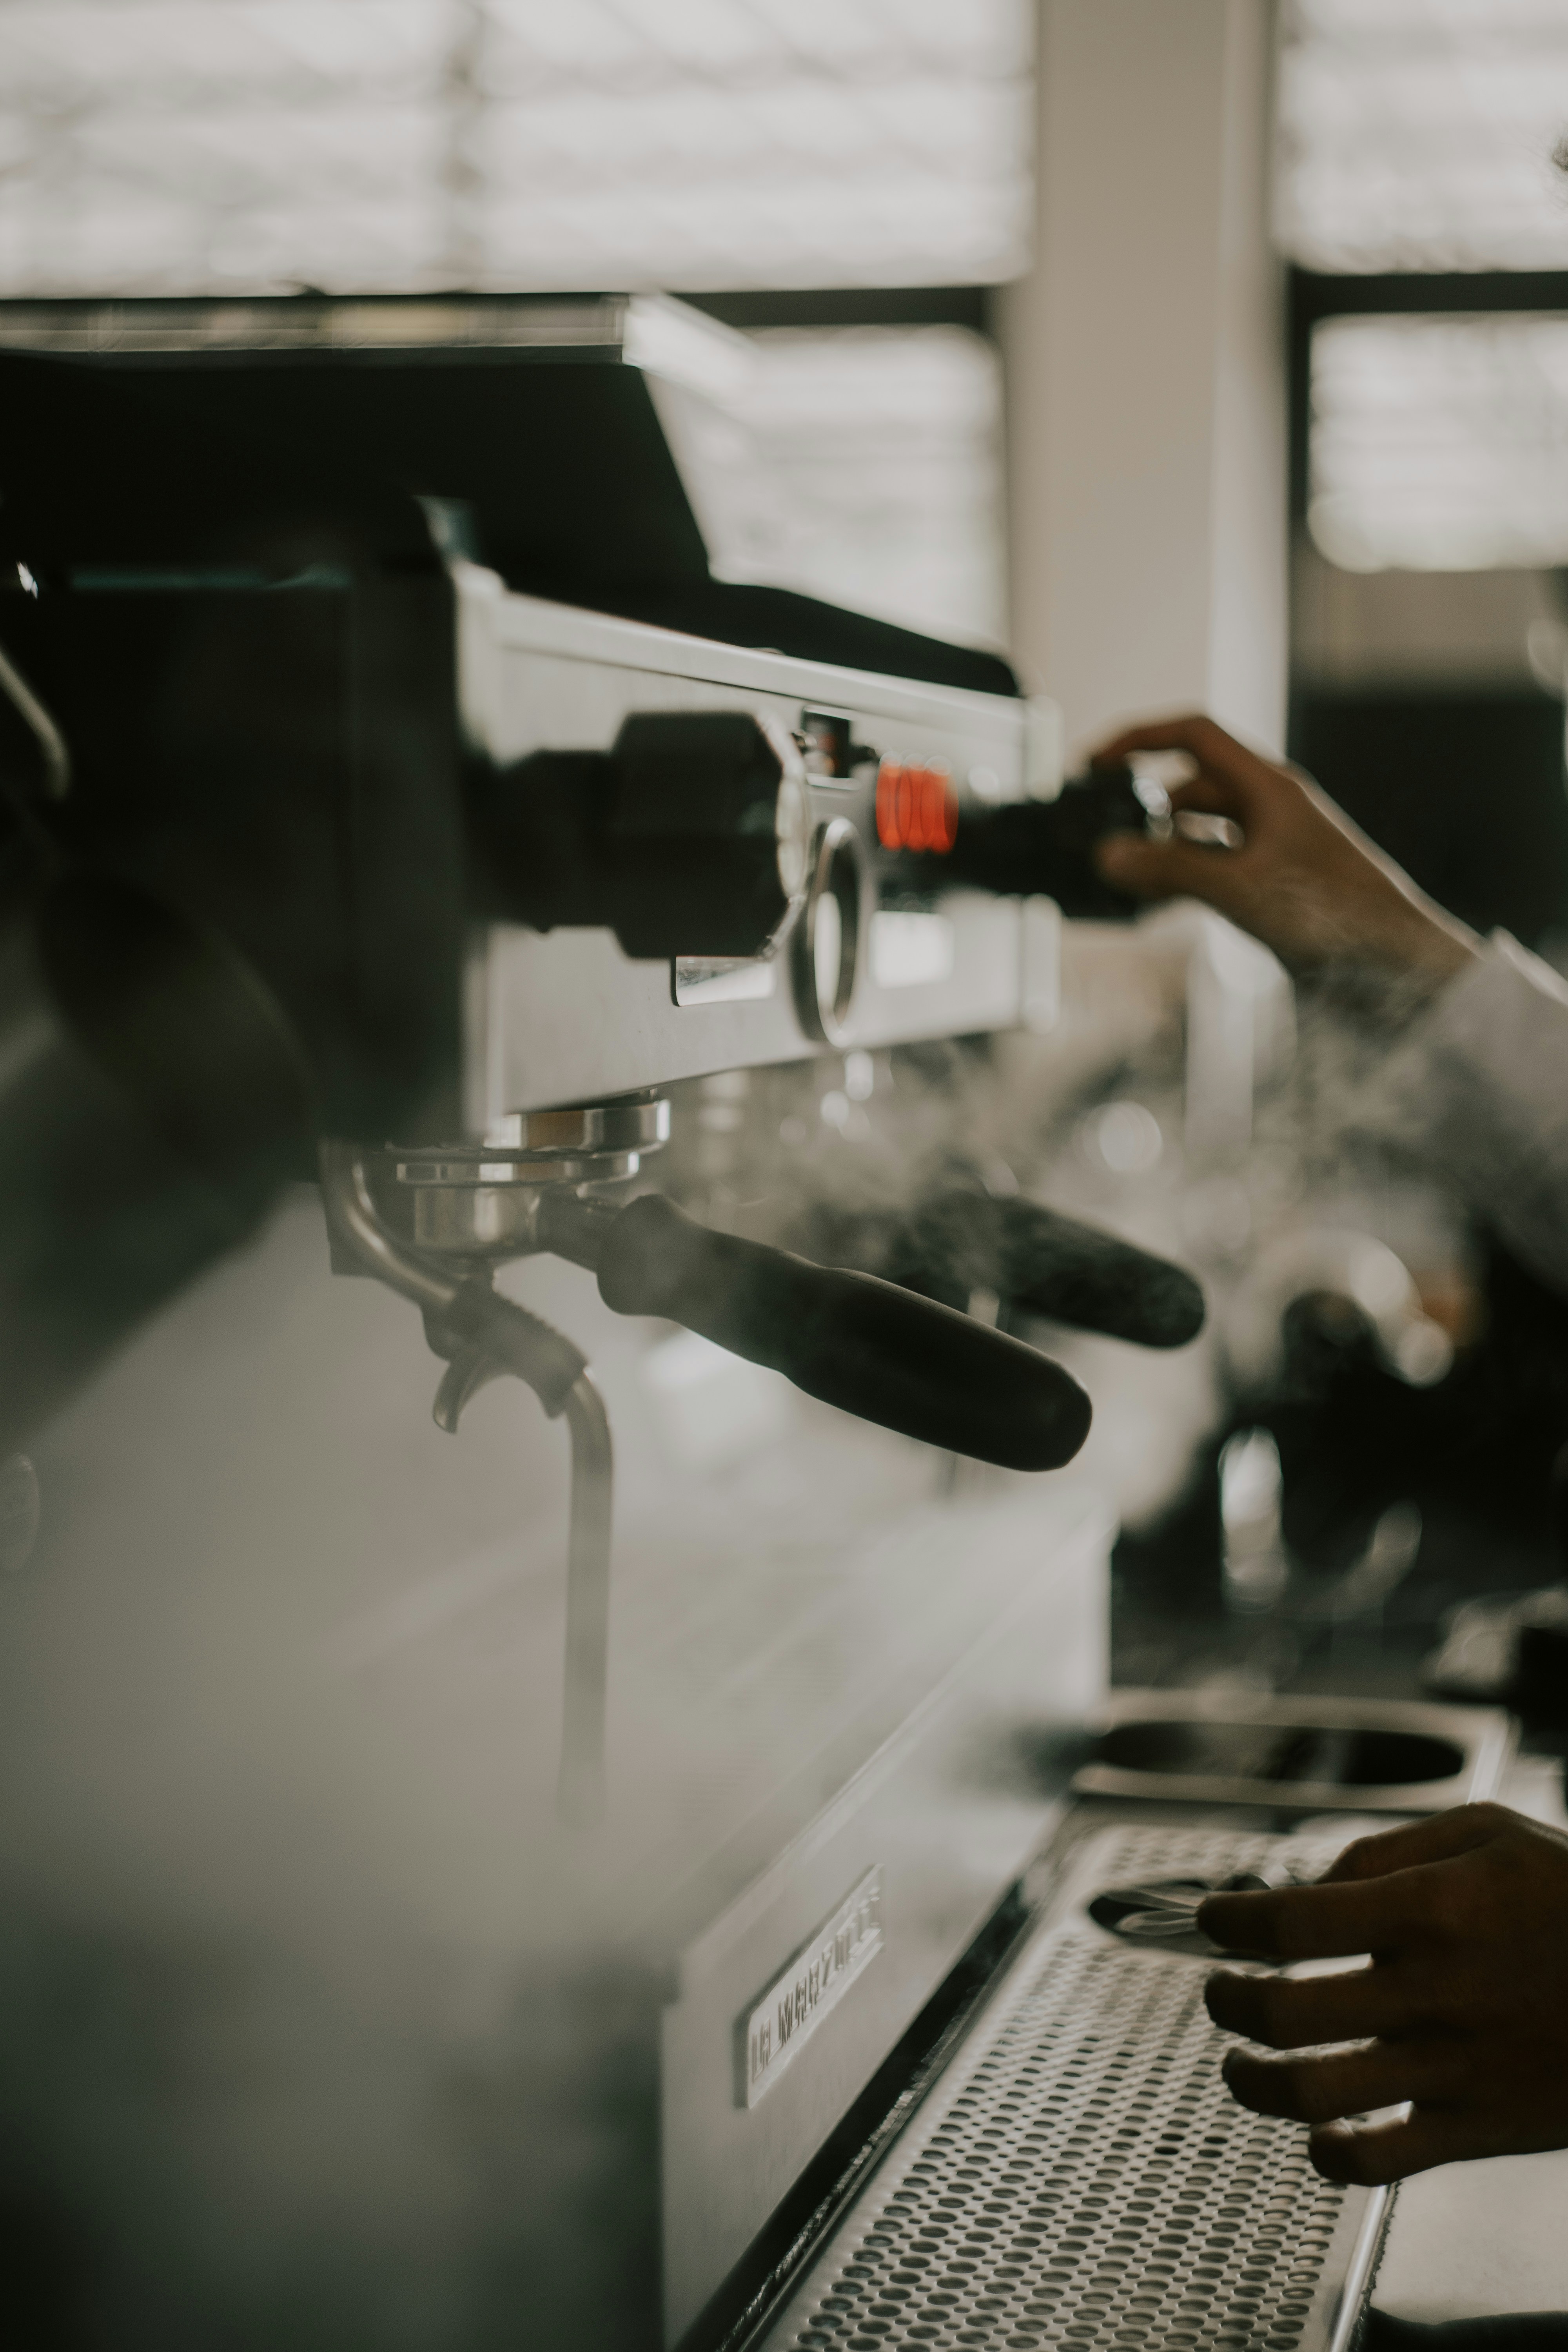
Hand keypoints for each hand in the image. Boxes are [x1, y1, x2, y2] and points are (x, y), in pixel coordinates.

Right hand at [1089, 712, 1479, 991]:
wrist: (1392, 964)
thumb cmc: (1337, 915)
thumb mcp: (1240, 888)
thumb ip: (1170, 871)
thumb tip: (1110, 856)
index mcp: (1269, 787)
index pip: (1194, 735)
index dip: (1140, 738)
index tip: (1097, 763)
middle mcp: (1269, 809)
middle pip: (1191, 786)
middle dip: (1146, 809)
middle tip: (1106, 838)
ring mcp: (1270, 847)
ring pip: (1200, 832)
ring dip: (1162, 850)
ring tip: (1125, 878)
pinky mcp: (1270, 885)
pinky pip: (1213, 868)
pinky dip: (1182, 879)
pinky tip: (1158, 903)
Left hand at [1197, 1804, 1567, 2184]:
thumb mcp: (1488, 1834)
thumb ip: (1385, 1851)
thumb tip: (1310, 1883)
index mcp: (1432, 1909)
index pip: (1290, 1920)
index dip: (1230, 1921)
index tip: (1215, 1921)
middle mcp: (1435, 1991)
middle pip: (1286, 2011)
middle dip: (1228, 2001)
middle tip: (1220, 1991)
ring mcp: (1456, 2067)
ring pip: (1316, 2096)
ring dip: (1254, 2081)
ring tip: (1240, 2063)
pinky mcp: (1481, 2127)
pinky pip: (1383, 2162)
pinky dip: (1331, 2156)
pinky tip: (1318, 2134)